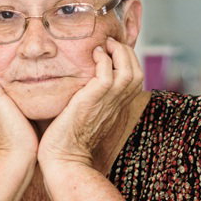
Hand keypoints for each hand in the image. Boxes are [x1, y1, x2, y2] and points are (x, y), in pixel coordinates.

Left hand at [38, 38, 143, 168]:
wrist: (63, 158)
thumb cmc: (67, 139)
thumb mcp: (84, 114)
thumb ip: (89, 98)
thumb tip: (80, 83)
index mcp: (116, 107)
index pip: (136, 79)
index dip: (130, 60)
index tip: (115, 50)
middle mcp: (116, 104)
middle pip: (137, 72)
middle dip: (127, 52)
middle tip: (111, 43)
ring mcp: (107, 103)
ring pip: (129, 71)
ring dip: (119, 52)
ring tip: (105, 45)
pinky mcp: (92, 101)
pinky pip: (108, 75)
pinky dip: (104, 60)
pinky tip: (94, 54)